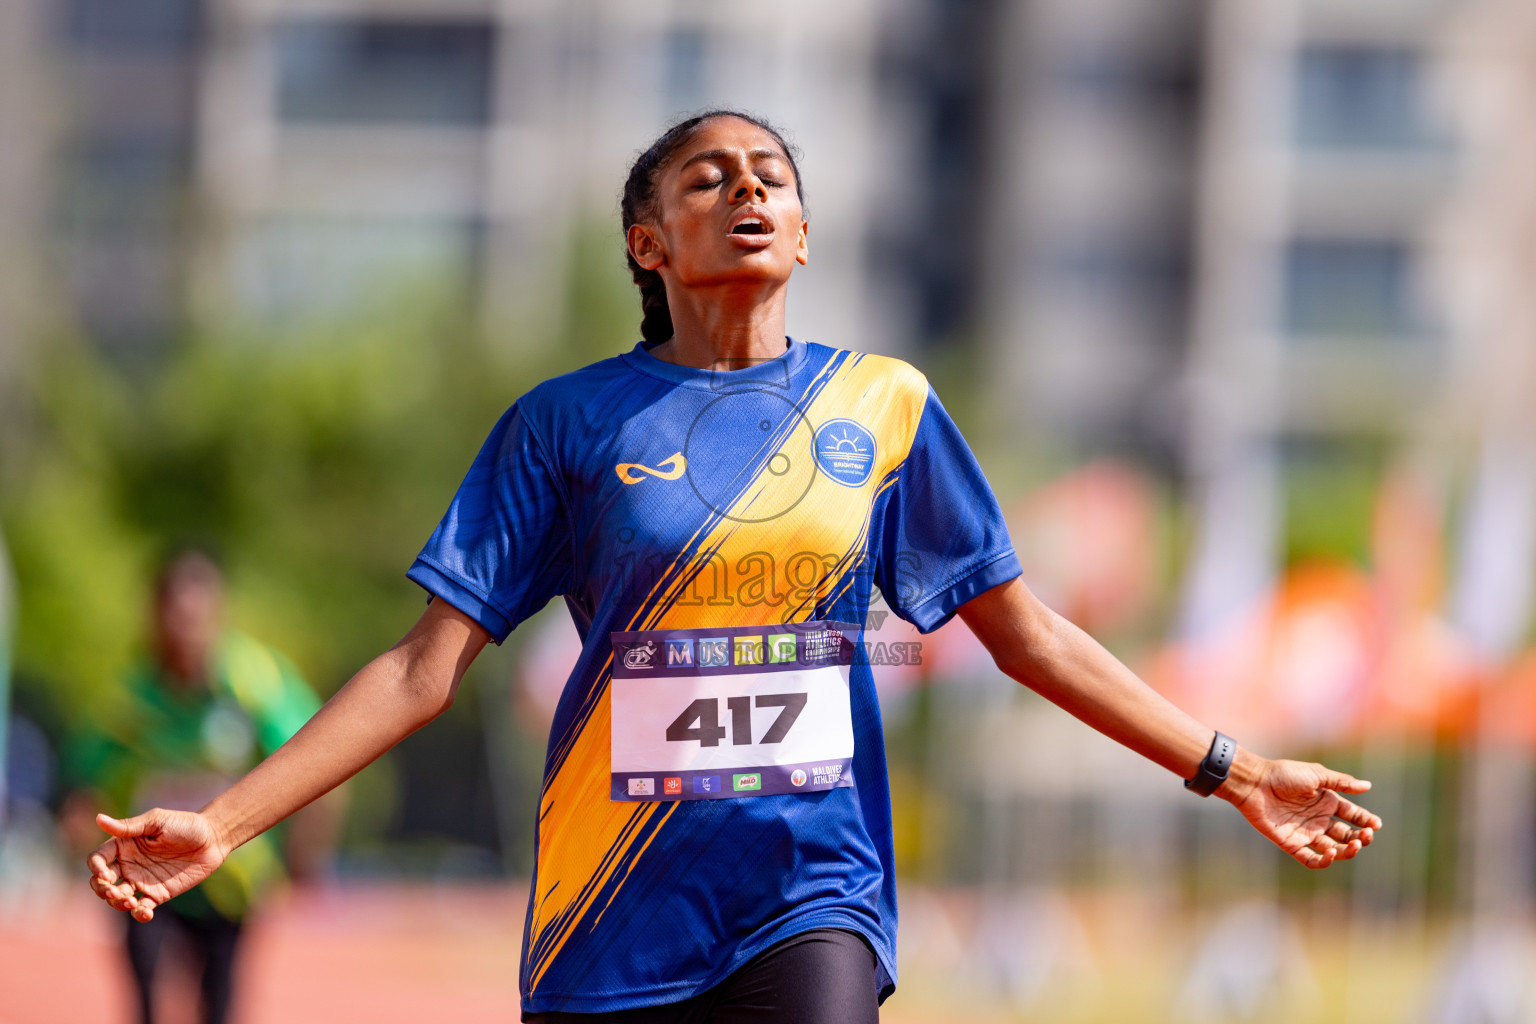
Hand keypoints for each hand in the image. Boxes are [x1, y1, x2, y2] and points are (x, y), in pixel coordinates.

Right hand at [87, 809, 228, 921]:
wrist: (214, 839)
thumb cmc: (185, 824)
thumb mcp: (157, 822)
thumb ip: (129, 826)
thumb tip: (99, 818)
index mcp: (124, 845)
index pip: (97, 859)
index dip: (96, 868)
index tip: (107, 874)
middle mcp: (128, 864)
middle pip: (101, 883)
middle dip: (102, 890)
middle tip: (114, 892)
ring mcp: (141, 881)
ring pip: (117, 898)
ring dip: (117, 903)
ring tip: (130, 901)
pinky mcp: (157, 894)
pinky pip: (141, 908)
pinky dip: (139, 914)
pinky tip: (145, 912)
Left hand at [1223, 759, 1381, 868]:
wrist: (1254, 783)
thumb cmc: (1283, 775)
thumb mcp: (1315, 775)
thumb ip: (1341, 782)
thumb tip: (1368, 786)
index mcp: (1326, 802)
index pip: (1353, 815)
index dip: (1366, 821)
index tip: (1375, 824)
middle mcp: (1319, 819)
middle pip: (1346, 834)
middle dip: (1360, 837)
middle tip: (1366, 835)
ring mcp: (1306, 833)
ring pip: (1334, 849)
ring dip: (1347, 851)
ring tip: (1354, 845)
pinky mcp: (1292, 844)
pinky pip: (1311, 859)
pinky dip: (1324, 861)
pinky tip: (1331, 852)